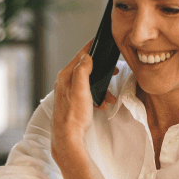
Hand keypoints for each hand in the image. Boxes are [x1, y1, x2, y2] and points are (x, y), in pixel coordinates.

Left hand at [51, 41, 117, 165]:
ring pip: (88, 83)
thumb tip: (87, 56)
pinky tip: (102, 104)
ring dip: (101, 88)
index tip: (99, 41)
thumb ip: (83, 70)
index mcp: (65, 76)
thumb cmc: (74, 115)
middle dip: (101, 71)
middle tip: (114, 71)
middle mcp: (64, 82)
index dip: (91, 48)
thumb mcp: (81, 89)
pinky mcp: (72, 102)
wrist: (69, 137)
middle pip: (85, 69)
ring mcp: (68, 92)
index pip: (80, 56)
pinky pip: (88, 94)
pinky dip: (97, 97)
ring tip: (109, 97)